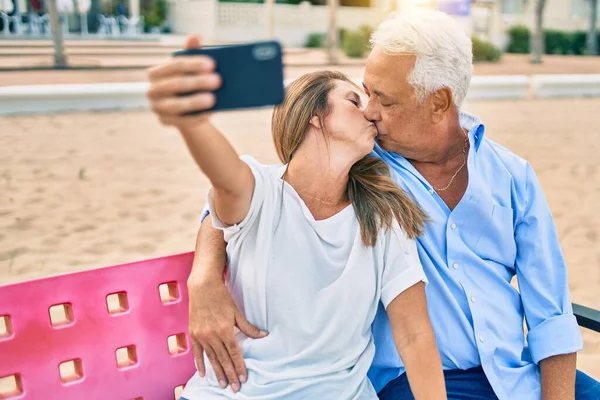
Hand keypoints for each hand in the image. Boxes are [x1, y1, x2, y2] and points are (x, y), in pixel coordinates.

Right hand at [146, 35, 220, 128]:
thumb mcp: (192, 69)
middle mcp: (152, 90)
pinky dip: (196, 116)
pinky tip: (210, 112)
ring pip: (176, 105)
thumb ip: (192, 52)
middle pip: (176, 84)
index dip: (193, 64)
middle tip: (218, 80)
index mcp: (156, 72)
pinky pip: (181, 120)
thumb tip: (195, 36)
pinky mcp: (164, 122)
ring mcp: (157, 107)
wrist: (191, 112)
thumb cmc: (191, 85)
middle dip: (198, 82)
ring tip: (213, 99)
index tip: (213, 64)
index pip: (175, 65)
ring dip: (195, 101)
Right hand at [188, 274, 267, 392]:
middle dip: (230, 374)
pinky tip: (203, 373)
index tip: (243, 378)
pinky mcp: (193, 334)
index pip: (234, 353)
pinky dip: (200, 363)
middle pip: (223, 359)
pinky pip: (197, 352)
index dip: (239, 366)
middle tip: (234, 388)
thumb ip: (248, 327)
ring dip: (217, 372)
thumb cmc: (221, 297)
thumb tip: (263, 336)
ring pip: (211, 358)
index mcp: (225, 330)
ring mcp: (202, 335)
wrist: (202, 286)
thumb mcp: (236, 311)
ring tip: (222, 384)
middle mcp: (212, 335)